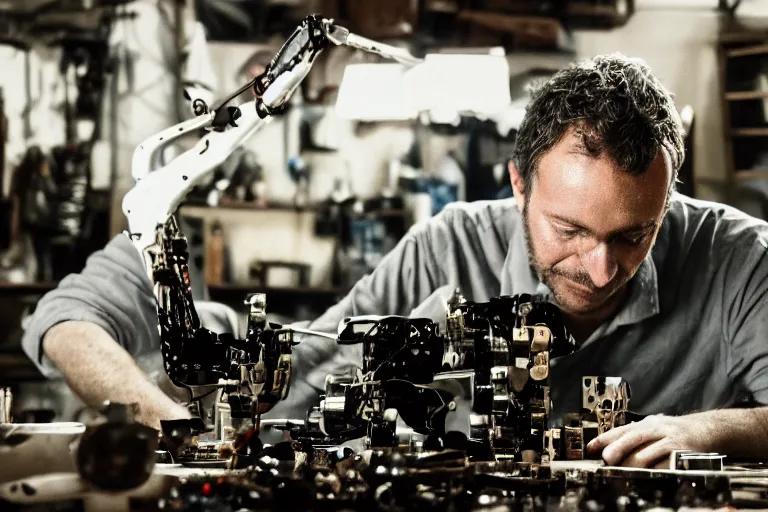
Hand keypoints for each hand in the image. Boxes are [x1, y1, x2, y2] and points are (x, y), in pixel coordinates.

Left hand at [585, 414, 712, 468]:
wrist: (707, 429)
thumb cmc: (674, 432)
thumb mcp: (653, 428)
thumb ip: (634, 437)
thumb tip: (607, 449)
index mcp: (646, 423)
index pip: (621, 429)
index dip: (604, 438)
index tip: (590, 448)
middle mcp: (658, 429)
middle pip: (634, 437)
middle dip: (618, 448)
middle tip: (607, 459)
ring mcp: (672, 441)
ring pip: (649, 452)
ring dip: (634, 464)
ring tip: (624, 471)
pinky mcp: (684, 454)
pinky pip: (667, 465)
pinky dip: (655, 471)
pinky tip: (648, 475)